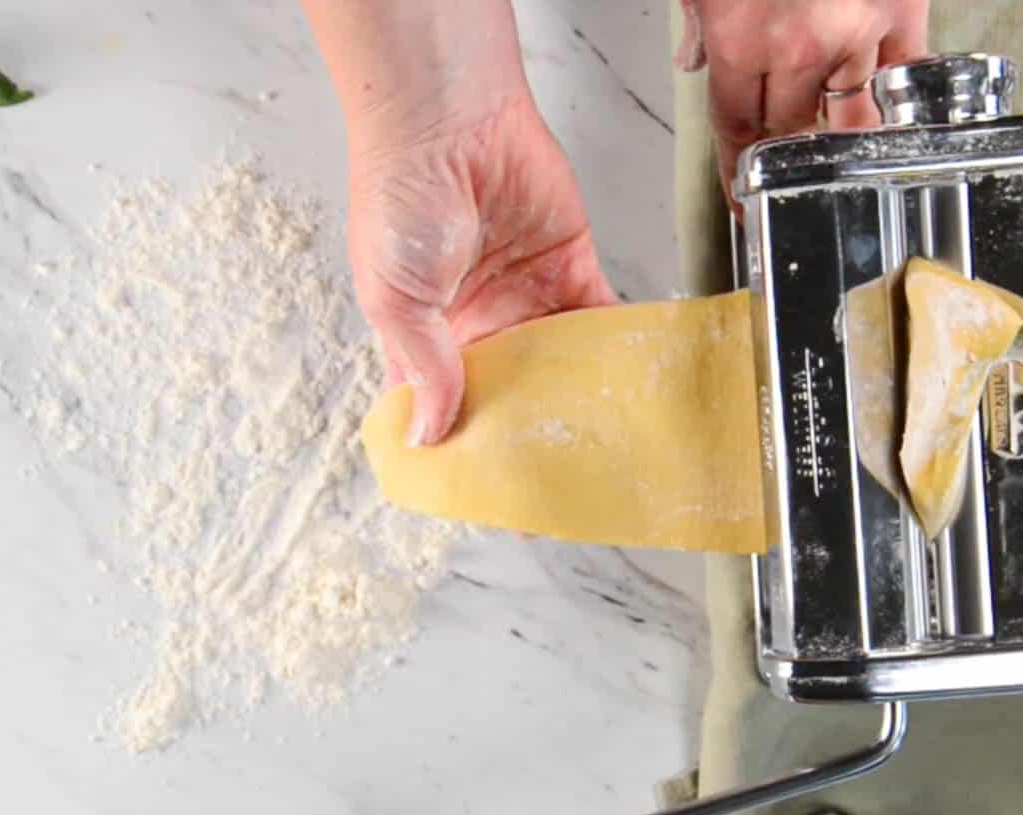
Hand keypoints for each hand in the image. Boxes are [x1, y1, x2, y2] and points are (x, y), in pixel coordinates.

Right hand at [303, 0, 614, 444]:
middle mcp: (481, 326)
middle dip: (532, 435)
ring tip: (600, 445)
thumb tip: (431, 432)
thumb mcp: (394, 297)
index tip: (487, 489)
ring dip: (578, 400)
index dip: (465, 446)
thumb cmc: (401, 196)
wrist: (450, 118)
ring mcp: (528, 300)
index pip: (447, 406)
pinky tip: (629, 387)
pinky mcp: (571, 271)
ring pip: (560, 366)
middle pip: (513, 395)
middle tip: (556, 481)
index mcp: (428, 338)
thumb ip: (423, 366)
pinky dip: (616, 350)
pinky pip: (599, 319)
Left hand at [674, 0, 930, 193]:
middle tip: (784, 171)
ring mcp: (859, 29)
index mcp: (738, 35)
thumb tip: (694, 61)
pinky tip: (885, 115)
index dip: (736, 170)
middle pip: (788, 129)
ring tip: (834, 152)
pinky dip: (894, 95)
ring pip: (848, 113)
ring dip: (837, 133)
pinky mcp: (907, 7)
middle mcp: (799, 45)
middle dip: (782, 153)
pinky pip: (905, 73)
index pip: (735, 127)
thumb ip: (696, 18)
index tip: (740, 200)